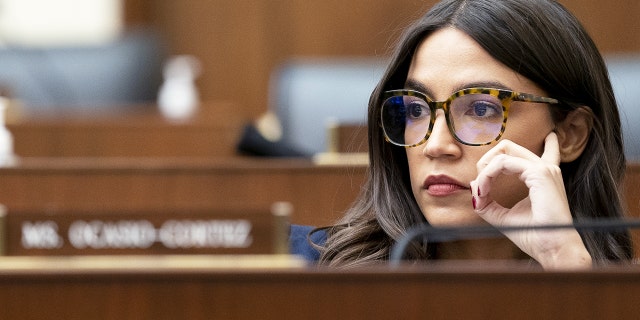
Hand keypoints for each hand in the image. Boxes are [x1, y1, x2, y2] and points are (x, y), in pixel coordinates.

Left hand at [469, 132, 591, 268]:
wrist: (553, 250)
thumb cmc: (534, 235)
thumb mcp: (503, 216)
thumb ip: (487, 202)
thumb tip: (474, 186)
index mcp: (540, 176)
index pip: (520, 154)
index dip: (492, 167)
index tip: (482, 190)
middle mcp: (544, 169)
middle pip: (507, 147)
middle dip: (486, 161)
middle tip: (479, 183)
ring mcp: (543, 169)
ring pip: (503, 153)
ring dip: (485, 170)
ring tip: (481, 190)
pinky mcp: (539, 173)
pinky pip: (503, 163)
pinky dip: (488, 175)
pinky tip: (483, 190)